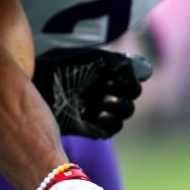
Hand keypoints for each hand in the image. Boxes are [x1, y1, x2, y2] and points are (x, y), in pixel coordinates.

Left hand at [33, 49, 152, 137]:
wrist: (41, 84)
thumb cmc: (66, 67)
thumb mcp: (95, 59)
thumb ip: (122, 64)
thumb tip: (148, 72)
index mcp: (109, 78)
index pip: (133, 85)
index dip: (130, 82)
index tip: (118, 76)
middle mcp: (105, 95)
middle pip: (131, 102)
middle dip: (124, 95)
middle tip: (107, 88)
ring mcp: (97, 112)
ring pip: (123, 117)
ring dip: (117, 108)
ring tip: (102, 101)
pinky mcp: (89, 127)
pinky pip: (110, 130)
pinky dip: (109, 122)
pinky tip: (97, 114)